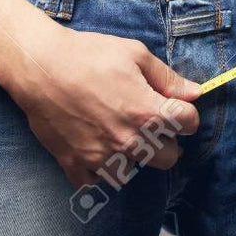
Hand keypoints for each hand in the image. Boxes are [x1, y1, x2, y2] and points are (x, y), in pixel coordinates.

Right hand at [0, 22, 201, 190]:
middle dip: (166, 139)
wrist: (40, 66)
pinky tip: (96, 146)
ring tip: (120, 132)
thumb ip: (168, 77)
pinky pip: (96, 181)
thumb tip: (195, 92)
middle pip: (168, 157)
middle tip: (150, 121)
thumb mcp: (134, 54)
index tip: (176, 106)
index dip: (186, 112)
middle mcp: (128, 141)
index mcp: (146, 112)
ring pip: (133, 172)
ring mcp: (101, 157)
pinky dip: (98, 168)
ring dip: (132, 156)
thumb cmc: (88, 54)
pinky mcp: (76, 165)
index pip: (189, 124)